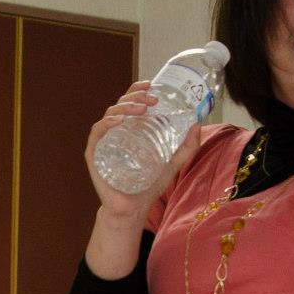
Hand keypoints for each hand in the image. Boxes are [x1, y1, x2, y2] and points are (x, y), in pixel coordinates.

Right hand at [86, 84, 203, 217]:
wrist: (133, 209)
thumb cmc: (148, 186)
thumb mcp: (173, 163)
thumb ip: (187, 146)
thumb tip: (198, 123)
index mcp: (131, 129)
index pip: (130, 102)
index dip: (138, 89)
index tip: (152, 84)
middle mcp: (116, 132)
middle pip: (120, 104)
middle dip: (135, 96)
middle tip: (152, 100)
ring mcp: (104, 142)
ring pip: (109, 115)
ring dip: (125, 107)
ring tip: (142, 108)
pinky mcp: (94, 154)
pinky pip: (97, 133)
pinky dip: (107, 123)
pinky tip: (119, 120)